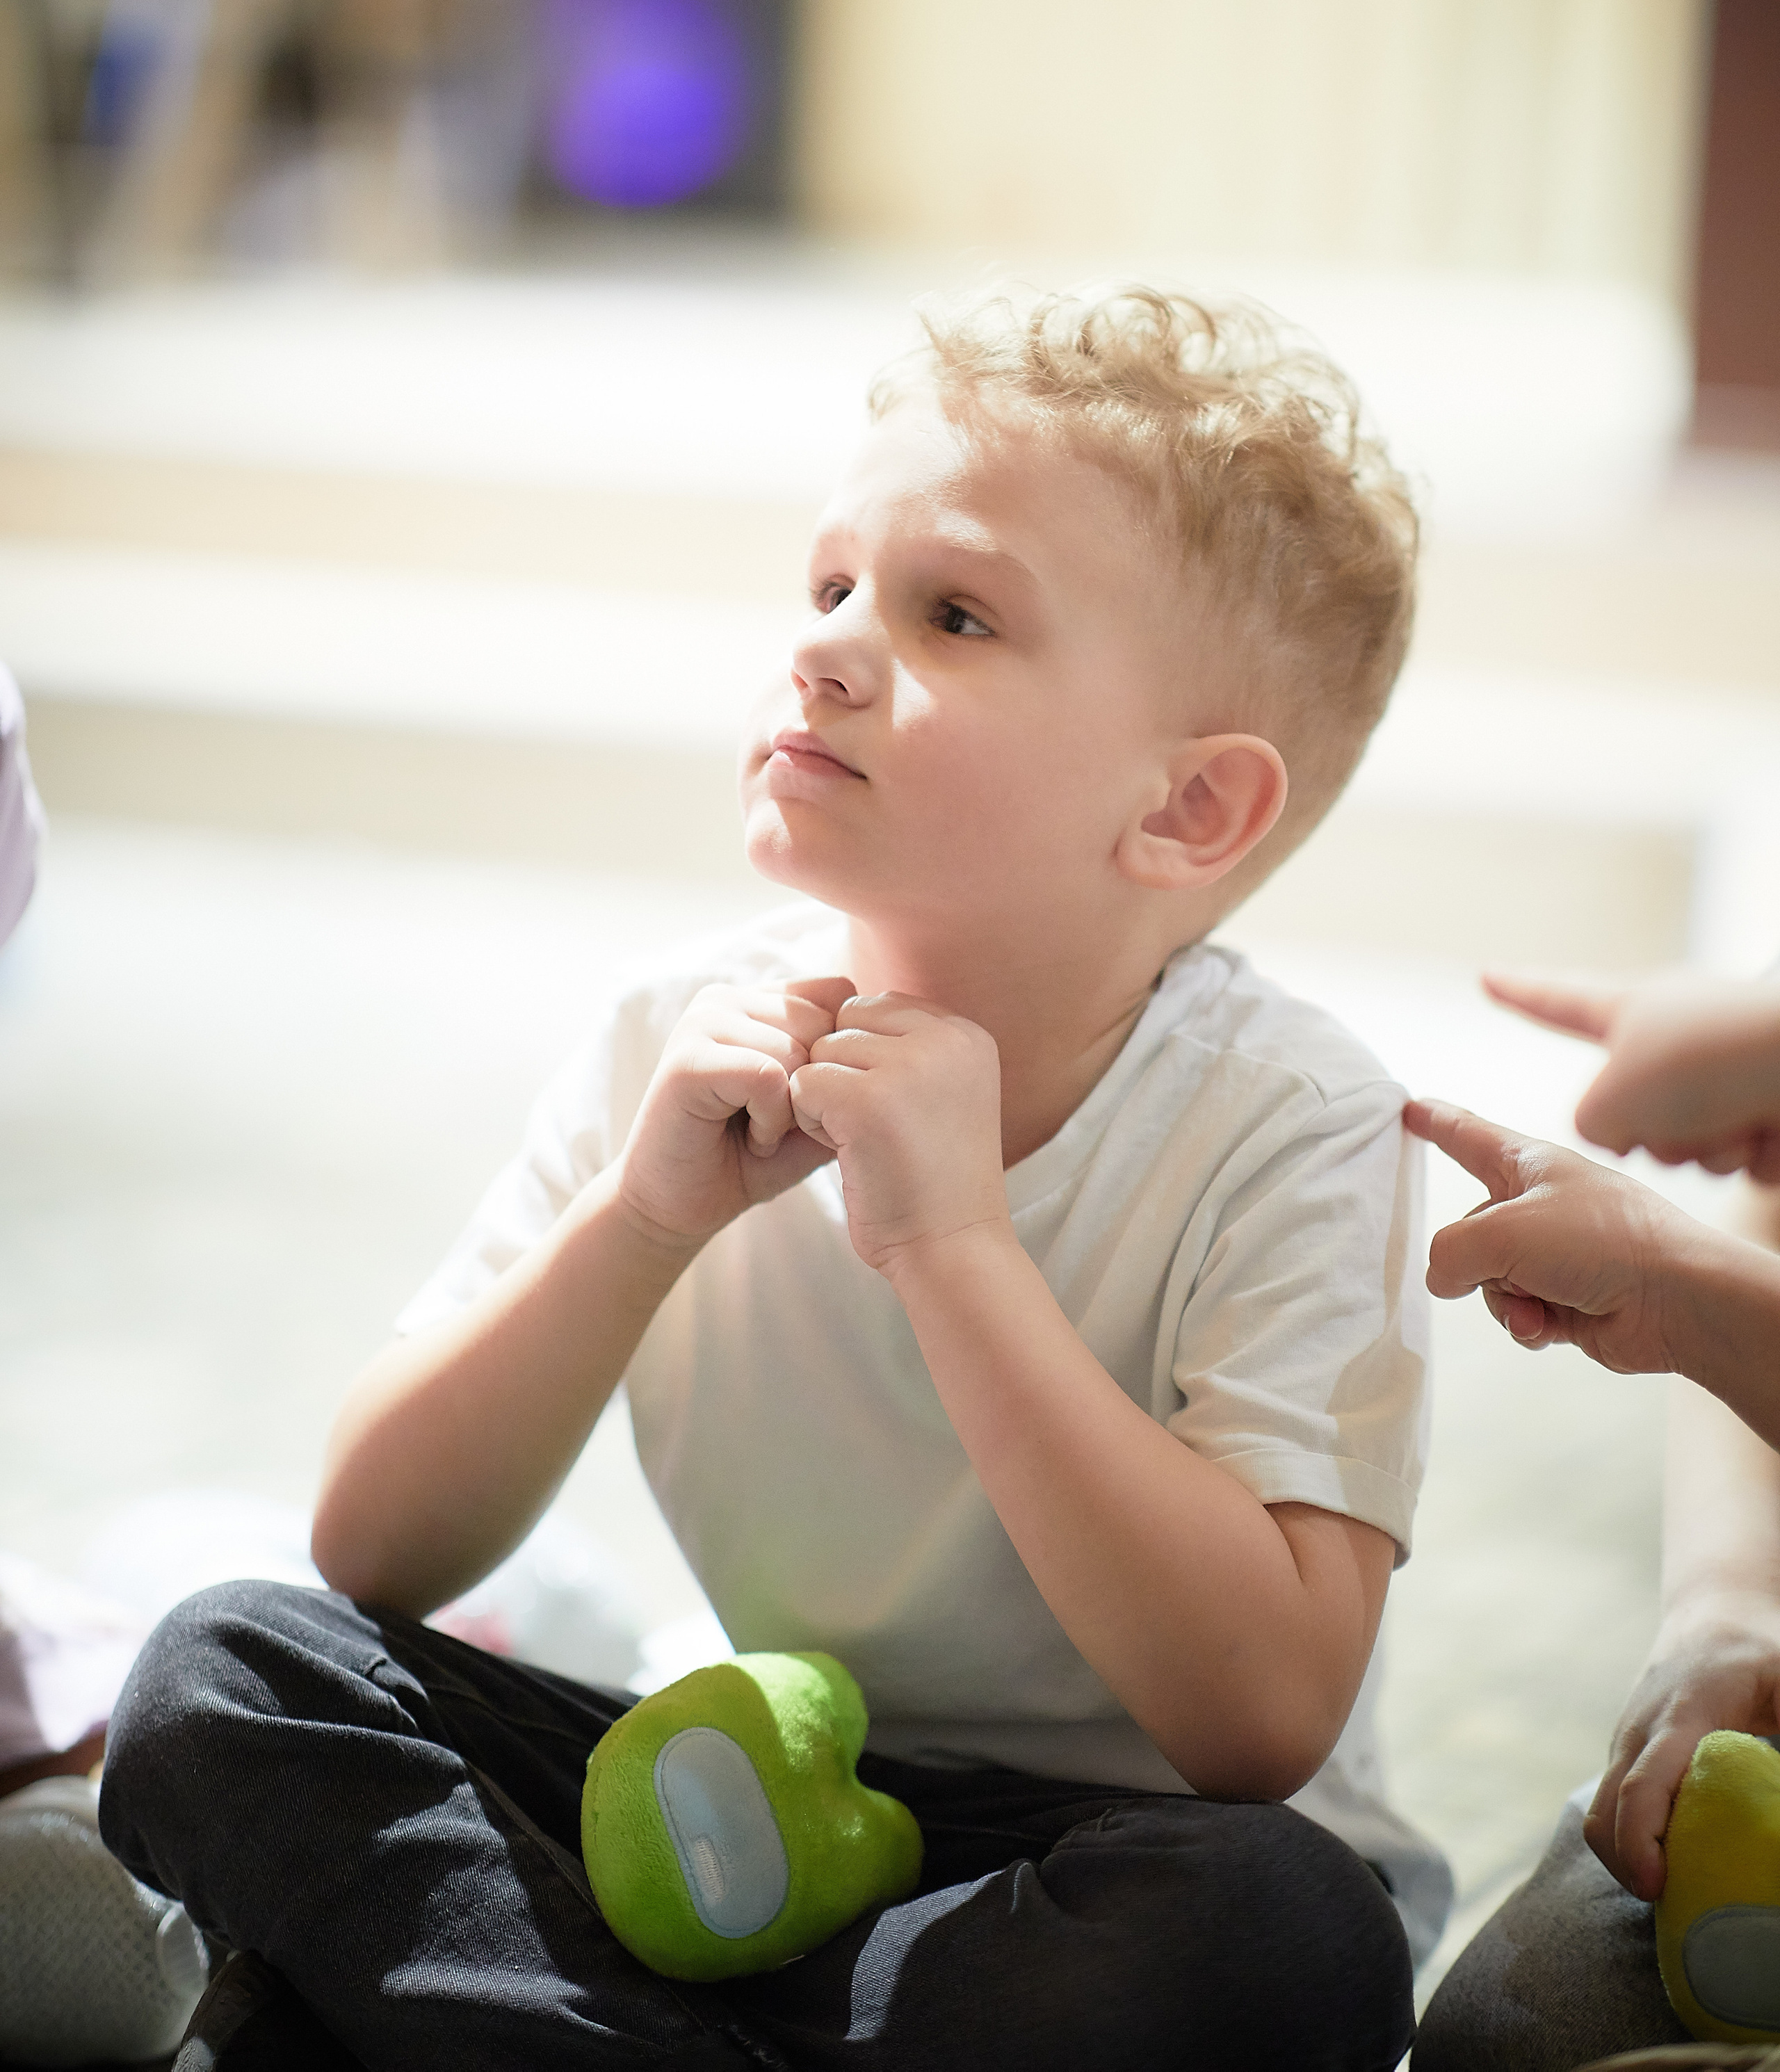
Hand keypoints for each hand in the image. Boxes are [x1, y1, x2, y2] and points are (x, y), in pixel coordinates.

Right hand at [617, 977, 855, 1248]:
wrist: (682, 1206)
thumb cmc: (752, 1158)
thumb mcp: (818, 1109)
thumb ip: (850, 1069)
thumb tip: (901, 1046)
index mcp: (758, 999)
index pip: (839, 995)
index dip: (839, 1059)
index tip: (807, 1103)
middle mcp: (727, 998)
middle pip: (824, 1023)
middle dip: (816, 1087)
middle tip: (779, 1124)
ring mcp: (702, 1022)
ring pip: (798, 1050)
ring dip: (791, 1110)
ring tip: (759, 1131)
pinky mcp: (687, 1059)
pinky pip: (767, 1076)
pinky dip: (770, 1121)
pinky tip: (750, 1139)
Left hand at [786, 992, 1009, 1276]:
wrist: (952, 1249)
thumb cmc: (934, 1181)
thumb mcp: (941, 1094)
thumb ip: (906, 1046)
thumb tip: (837, 1003)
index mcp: (966, 1034)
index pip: (877, 1006)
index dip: (864, 1057)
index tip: (892, 1110)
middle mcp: (946, 1040)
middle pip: (846, 1021)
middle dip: (843, 1072)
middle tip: (875, 1128)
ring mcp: (909, 1068)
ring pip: (821, 1051)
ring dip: (826, 1098)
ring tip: (867, 1142)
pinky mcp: (868, 1101)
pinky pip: (801, 1084)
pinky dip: (810, 1121)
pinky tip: (850, 1153)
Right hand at [1405, 1098, 1700, 1369]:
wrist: (1678, 1299)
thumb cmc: (1604, 1242)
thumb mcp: (1501, 1231)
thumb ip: (1449, 1252)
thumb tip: (1446, 1279)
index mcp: (1529, 1165)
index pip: (1467, 1136)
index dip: (1435, 1123)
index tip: (1410, 1110)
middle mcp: (1540, 1205)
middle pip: (1467, 1231)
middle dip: (1473, 1260)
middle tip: (1500, 1269)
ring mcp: (1554, 1254)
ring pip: (1488, 1279)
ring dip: (1503, 1299)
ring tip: (1537, 1304)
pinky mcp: (1567, 1297)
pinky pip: (1518, 1310)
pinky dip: (1527, 1322)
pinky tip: (1550, 1325)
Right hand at [1484, 970, 1779, 1180]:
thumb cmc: (1713, 1060)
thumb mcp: (1604, 1103)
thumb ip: (1588, 1129)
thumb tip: (1628, 1142)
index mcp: (1629, 1013)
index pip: (1553, 1000)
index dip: (1516, 993)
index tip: (1489, 976)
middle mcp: (1673, 1044)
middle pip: (1619, 1112)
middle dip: (1642, 1131)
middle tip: (1672, 1108)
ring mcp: (1722, 1081)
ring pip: (1677, 1150)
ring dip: (1699, 1150)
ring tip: (1730, 1117)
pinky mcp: (1764, 1115)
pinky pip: (1729, 1164)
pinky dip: (1743, 1156)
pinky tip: (1764, 1129)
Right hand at [1587, 1596, 1779, 1898]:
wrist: (1714, 1611)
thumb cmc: (1761, 1651)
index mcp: (1679, 1716)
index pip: (1641, 1787)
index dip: (1640, 1842)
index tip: (1657, 1887)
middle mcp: (1639, 1731)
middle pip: (1605, 1810)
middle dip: (1625, 1865)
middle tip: (1672, 1908)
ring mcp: (1626, 1740)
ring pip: (1600, 1810)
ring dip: (1625, 1857)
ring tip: (1676, 1892)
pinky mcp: (1627, 1750)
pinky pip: (1612, 1803)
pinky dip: (1629, 1839)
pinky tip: (1671, 1860)